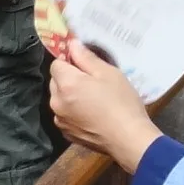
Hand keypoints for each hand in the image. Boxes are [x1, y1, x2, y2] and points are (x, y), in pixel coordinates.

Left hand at [49, 43, 162, 169]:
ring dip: (70, 95)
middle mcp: (56, 102)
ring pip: (59, 98)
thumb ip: (86, 58)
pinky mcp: (66, 132)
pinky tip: (91, 113)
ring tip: (94, 99)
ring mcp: (59, 119)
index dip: (69, 61)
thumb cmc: (122, 103)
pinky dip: (73, 111)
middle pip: (55, 81)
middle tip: (93, 82)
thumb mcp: (108, 73)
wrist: (128, 139)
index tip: (84, 64)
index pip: (56, 64)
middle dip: (69, 78)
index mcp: (66, 84)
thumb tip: (71, 45)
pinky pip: (64, 114)